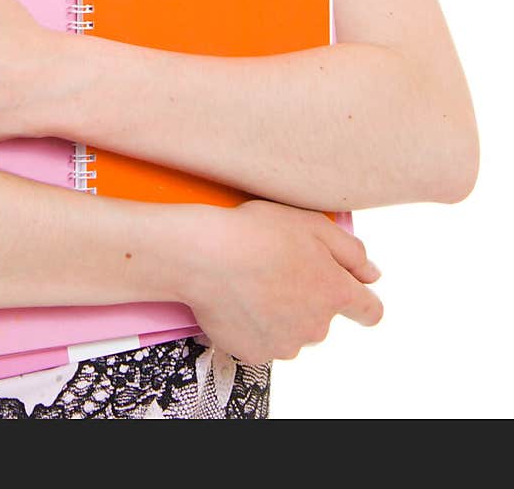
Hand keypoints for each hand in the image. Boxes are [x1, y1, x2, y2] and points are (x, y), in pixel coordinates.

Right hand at [172, 199, 383, 365]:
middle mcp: (317, 327)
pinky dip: (254, 326)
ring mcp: (286, 344)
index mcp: (335, 293)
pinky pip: (263, 341)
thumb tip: (373, 275)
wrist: (205, 257)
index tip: (348, 293)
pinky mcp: (256, 354)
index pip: (369, 311)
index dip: (361, 301)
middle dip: (306, 298)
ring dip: (280, 314)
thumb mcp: (312, 224)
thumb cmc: (256, 233)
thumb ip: (351, 252)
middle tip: (277, 268)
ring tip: (252, 283)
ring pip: (292, 331)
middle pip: (322, 318)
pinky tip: (238, 300)